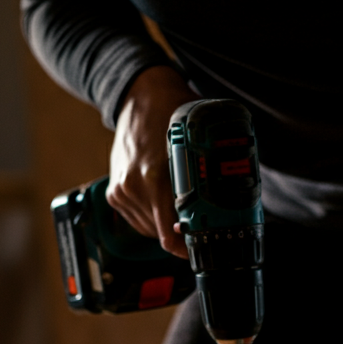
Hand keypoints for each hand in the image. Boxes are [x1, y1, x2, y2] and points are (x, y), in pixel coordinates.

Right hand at [107, 66, 196, 258]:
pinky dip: (151, 217)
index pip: (168, 236)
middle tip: (197, 222)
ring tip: (178, 206)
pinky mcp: (113, 193)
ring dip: (164, 225)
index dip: (186, 247)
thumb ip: (207, 174)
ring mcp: (121, 191)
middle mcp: (133, 189)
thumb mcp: (196, 141)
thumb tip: (229, 205)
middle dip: (179, 232)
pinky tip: (161, 201)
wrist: (138, 95)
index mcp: (154, 179)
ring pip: (148, 229)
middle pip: (160, 235)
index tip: (201, 247)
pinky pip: (136, 220)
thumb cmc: (171, 113)